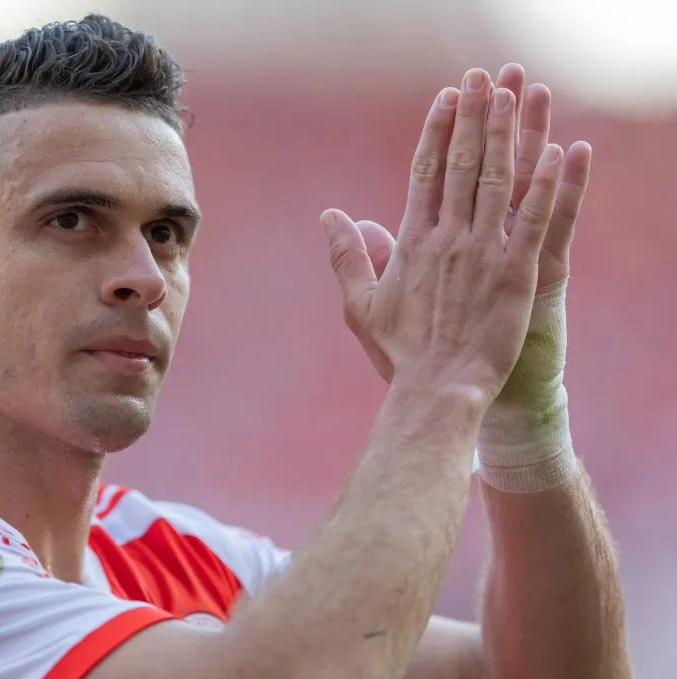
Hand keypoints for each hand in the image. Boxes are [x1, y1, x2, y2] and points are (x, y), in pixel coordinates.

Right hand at [323, 69, 564, 402]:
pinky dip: (546, 186)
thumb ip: (347, 257)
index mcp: (413, 243)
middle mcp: (447, 239)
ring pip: (496, 182)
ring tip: (514, 95)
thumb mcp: (362, 305)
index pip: (425, 173)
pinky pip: (533, 222)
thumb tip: (330, 216)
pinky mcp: (516, 274)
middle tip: (482, 79)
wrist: (438, 390)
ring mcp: (483, 254)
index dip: (438, 132)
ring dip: (506, 135)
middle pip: (461, 165)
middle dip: (473, 117)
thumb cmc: (401, 352)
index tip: (447, 99)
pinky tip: (557, 152)